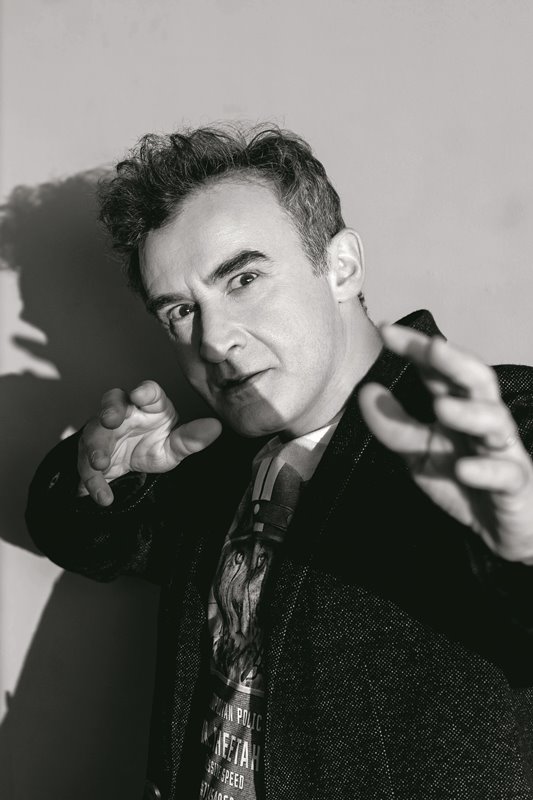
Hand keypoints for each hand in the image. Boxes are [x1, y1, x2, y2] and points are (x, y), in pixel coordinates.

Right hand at [78, 380, 221, 505]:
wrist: (129, 468)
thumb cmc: (153, 444)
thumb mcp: (174, 446)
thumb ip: (191, 438)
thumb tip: (216, 427)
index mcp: (148, 406)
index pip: (148, 392)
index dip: (143, 391)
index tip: (140, 394)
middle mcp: (123, 413)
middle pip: (112, 402)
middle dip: (109, 410)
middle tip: (110, 419)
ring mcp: (102, 432)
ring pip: (93, 433)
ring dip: (95, 448)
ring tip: (100, 463)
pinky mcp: (89, 455)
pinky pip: (86, 466)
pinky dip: (94, 482)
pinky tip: (104, 497)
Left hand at [358, 324, 532, 562]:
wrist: (501, 528)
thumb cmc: (465, 482)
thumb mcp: (420, 453)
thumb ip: (394, 425)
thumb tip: (366, 391)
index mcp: (459, 408)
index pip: (439, 371)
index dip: (416, 349)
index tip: (385, 330)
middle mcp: (483, 422)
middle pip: (478, 381)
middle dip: (456, 362)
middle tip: (431, 348)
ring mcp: (503, 450)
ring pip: (497, 421)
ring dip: (470, 412)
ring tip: (442, 408)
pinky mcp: (516, 484)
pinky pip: (506, 473)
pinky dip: (486, 469)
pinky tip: (465, 468)